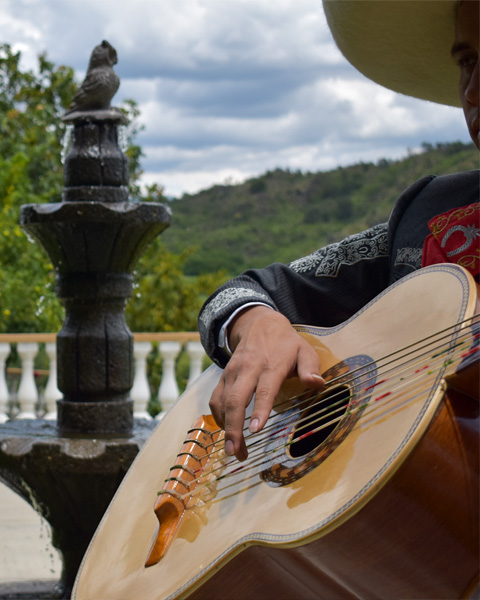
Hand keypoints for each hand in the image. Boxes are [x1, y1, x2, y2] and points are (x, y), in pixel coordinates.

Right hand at [209, 306, 323, 460]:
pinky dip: (218, 416)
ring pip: (223, 401)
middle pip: (236, 399)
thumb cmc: (286, 343)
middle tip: (235, 451)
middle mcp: (248, 369)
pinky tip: (226, 431)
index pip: (264, 390)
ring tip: (232, 450)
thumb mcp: (304, 350)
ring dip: (226, 427)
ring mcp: (233, 372)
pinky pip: (216, 398)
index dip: (260, 410)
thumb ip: (311, 367)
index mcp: (271, 365)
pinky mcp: (224, 375)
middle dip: (234, 427)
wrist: (259, 324)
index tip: (256, 430)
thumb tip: (317, 383)